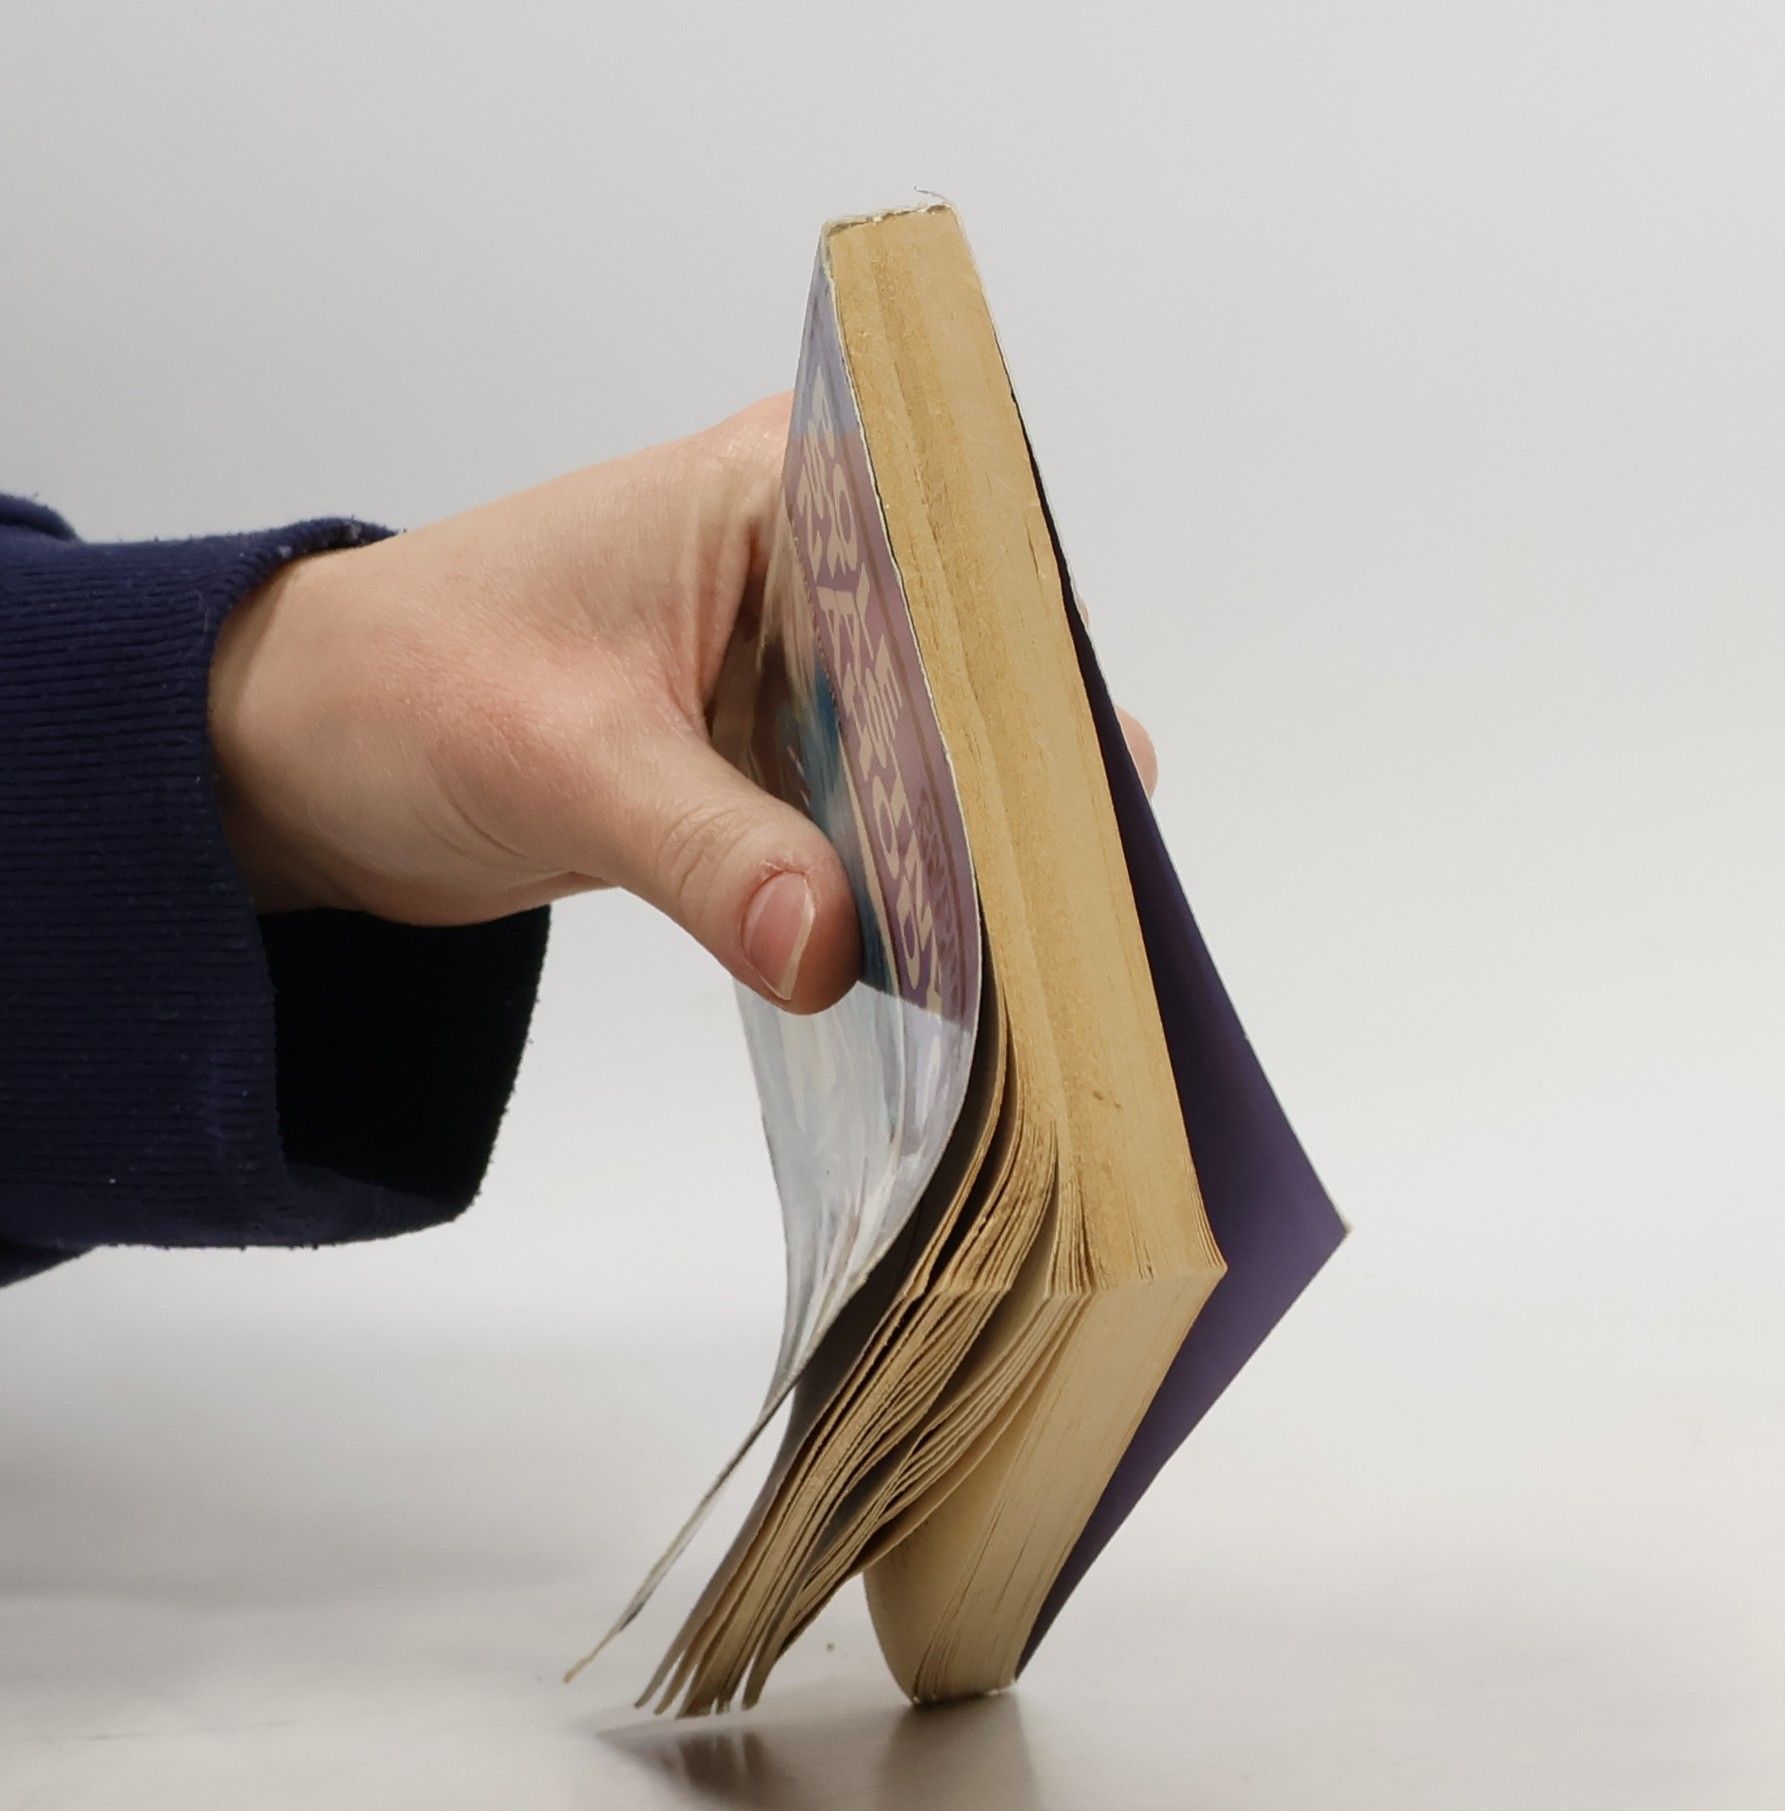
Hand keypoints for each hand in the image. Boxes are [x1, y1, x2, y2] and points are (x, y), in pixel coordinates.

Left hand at [210, 395, 1157, 1013]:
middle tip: (1085, 907)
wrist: (302, 756)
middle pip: (976, 671)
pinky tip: (947, 955)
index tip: (1091, 806)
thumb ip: (707, 850)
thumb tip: (831, 944)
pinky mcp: (771, 757)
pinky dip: (901, 886)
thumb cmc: (398, 688)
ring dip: (966, 850)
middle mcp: (815, 563)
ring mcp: (799, 667)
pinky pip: (873, 822)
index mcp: (782, 490)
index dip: (1037, 684)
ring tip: (1042, 951)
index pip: (966, 566)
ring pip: (936, 757)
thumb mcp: (563, 759)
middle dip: (1021, 786)